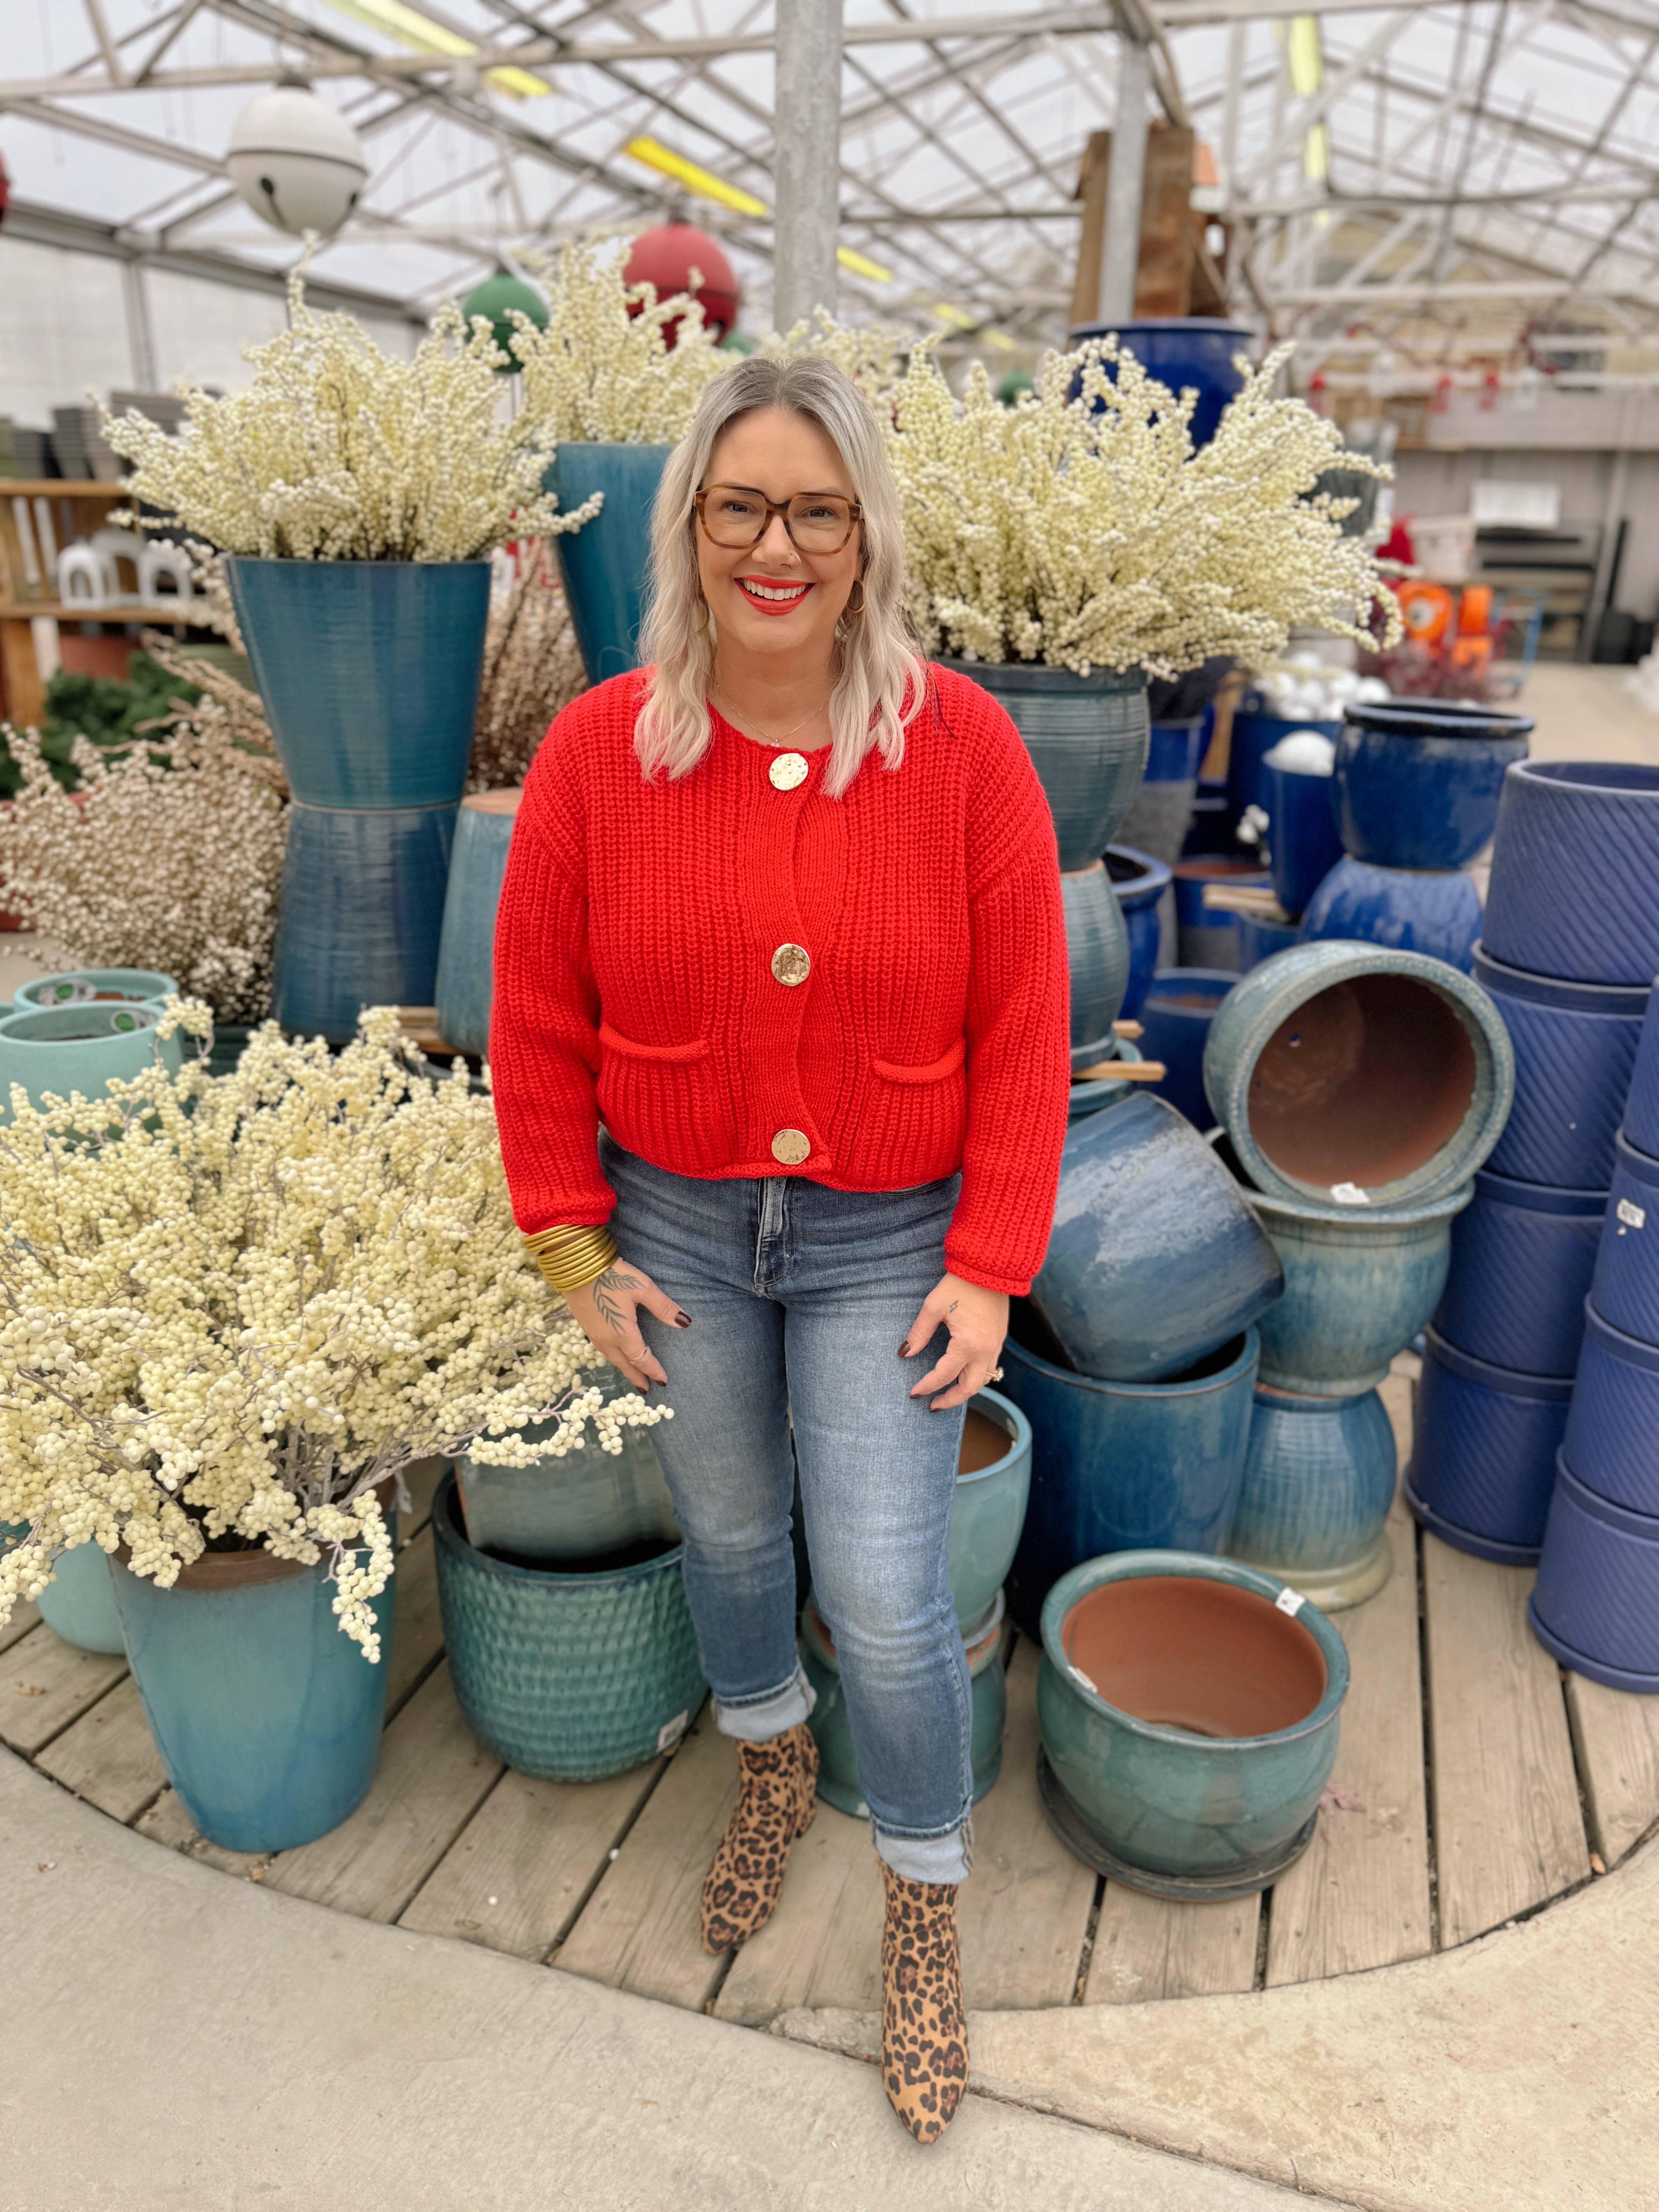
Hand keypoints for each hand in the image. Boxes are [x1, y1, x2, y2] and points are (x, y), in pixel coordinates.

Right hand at [565, 1259, 689, 1391]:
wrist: (574, 1266)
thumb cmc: (611, 1275)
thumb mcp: (643, 1288)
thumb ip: (663, 1307)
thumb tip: (684, 1323)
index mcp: (622, 1333)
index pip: (641, 1359)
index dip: (653, 1370)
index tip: (662, 1381)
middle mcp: (606, 1338)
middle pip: (624, 1363)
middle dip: (636, 1376)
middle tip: (645, 1388)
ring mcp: (592, 1332)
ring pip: (610, 1358)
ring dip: (623, 1367)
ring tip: (631, 1374)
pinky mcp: (584, 1324)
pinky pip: (600, 1348)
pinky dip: (611, 1356)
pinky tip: (613, 1352)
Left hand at [900, 1272, 1007, 1411]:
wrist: (991, 1267)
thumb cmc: (960, 1284)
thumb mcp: (933, 1306)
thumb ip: (919, 1333)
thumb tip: (906, 1353)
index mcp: (967, 1344)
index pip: (944, 1375)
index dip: (927, 1386)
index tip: (914, 1393)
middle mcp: (985, 1350)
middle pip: (969, 1388)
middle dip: (951, 1400)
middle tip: (933, 1405)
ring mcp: (996, 1345)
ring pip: (983, 1380)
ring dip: (965, 1390)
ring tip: (948, 1393)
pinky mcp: (1000, 1338)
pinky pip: (990, 1366)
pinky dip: (976, 1376)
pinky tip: (964, 1373)